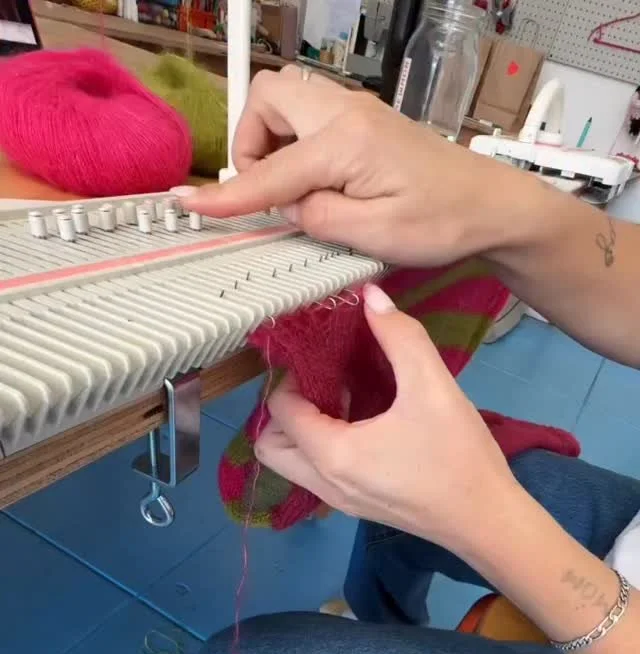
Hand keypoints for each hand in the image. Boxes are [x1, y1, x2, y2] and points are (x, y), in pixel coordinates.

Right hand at [175, 66, 527, 268]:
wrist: (491, 205)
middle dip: (250, 142)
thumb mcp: (376, 235)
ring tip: (289, 190)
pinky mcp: (363, 121)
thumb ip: (319, 217)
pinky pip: (308, 114)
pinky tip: (313, 182)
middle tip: (266, 193)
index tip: (190, 205)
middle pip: (268, 97)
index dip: (229, 194)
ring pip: (286, 99)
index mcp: (346, 142)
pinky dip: (293, 141)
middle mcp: (345, 113)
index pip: (270, 171)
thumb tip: (286, 207)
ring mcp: (356, 111)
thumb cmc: (443, 223)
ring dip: (270, 138)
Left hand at [255, 284, 515, 556]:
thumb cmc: (458, 456)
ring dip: (304, 431)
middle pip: (271, 446)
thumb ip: (399, 335)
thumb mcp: (433, 386)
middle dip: (285, 410)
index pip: (281, 410)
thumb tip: (370, 296)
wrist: (486, 519)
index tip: (326, 358)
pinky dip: (324, 449)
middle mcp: (324, 483)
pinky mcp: (357, 507)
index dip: (294, 376)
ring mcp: (339, 501)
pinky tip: (365, 424)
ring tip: (345, 401)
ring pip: (292, 464)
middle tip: (322, 384)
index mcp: (332, 454)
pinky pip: (318, 475)